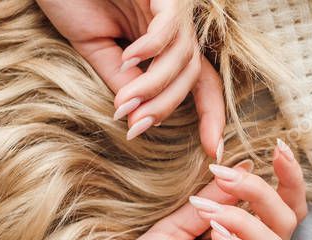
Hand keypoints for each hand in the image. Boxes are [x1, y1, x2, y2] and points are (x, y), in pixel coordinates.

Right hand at [37, 0, 225, 158]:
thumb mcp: (96, 49)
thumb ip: (122, 82)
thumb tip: (140, 123)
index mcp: (163, 42)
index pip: (200, 83)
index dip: (212, 116)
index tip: (215, 152)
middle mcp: (174, 26)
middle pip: (192, 75)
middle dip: (167, 107)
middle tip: (138, 126)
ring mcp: (170, 8)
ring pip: (182, 56)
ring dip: (155, 85)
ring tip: (124, 100)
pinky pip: (168, 25)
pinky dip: (151, 46)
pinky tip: (129, 56)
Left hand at [89, 140, 305, 239]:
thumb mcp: (170, 229)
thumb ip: (206, 202)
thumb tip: (241, 167)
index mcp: (237, 239)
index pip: (278, 206)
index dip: (287, 178)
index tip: (277, 147)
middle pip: (287, 220)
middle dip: (266, 190)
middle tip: (230, 175)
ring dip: (246, 219)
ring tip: (210, 213)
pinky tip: (216, 236)